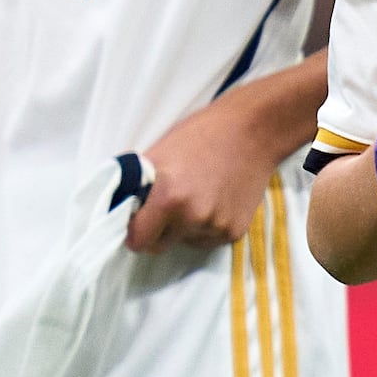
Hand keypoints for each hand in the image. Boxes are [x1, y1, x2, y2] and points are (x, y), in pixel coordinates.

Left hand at [129, 86, 282, 252]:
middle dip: (157, 232)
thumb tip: (124, 208)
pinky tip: (216, 200)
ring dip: (185, 227)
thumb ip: (140, 186)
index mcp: (169, 198)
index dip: (133, 231)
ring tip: (198, 196)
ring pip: (186, 242)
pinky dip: (207, 226)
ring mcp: (216, 227)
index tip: (136, 222)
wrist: (252, 130)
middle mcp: (193, 218)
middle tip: (165, 209)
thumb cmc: (202, 134)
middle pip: (160, 246)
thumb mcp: (159, 154)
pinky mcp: (235, 231)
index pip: (138, 240)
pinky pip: (209, 239)